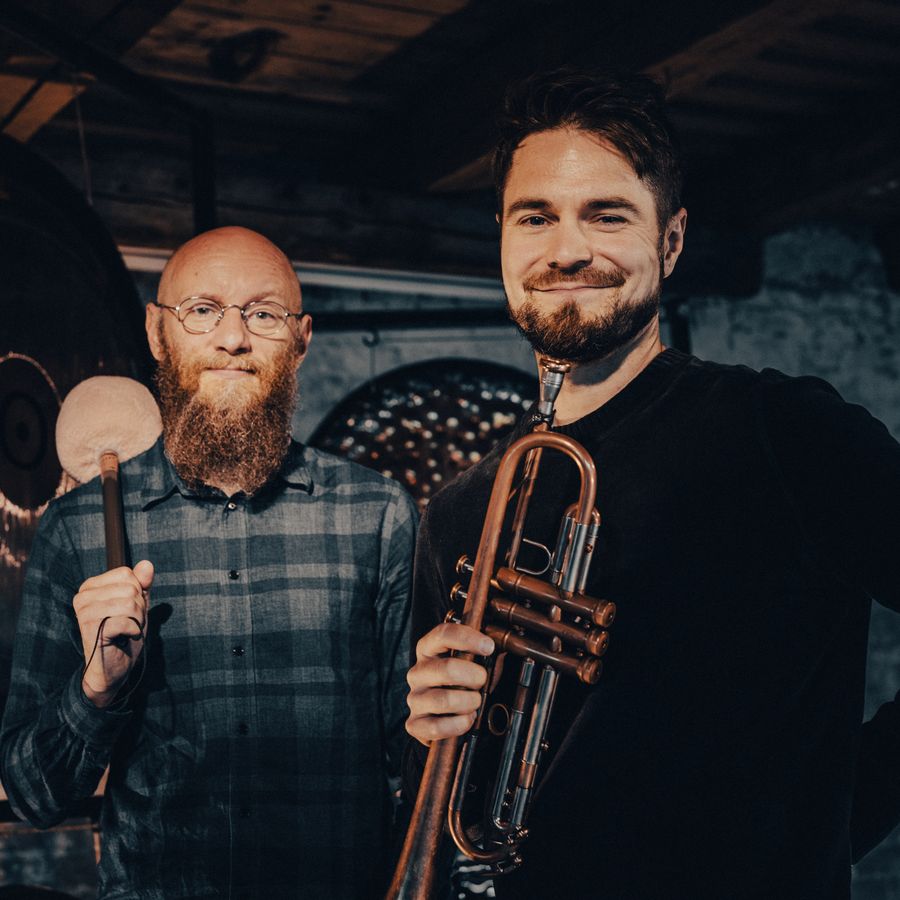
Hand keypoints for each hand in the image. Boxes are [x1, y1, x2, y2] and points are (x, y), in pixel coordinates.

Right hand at [73, 560, 153, 707]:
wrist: (114, 667)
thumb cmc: (125, 634)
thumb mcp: (138, 604)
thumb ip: (142, 583)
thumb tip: (147, 564)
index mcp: (91, 586)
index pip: (127, 573)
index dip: (138, 592)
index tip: (129, 610)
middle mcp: (83, 596)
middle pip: (130, 588)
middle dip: (139, 608)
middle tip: (128, 623)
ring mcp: (85, 612)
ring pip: (130, 604)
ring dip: (137, 620)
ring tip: (126, 631)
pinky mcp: (92, 628)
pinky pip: (127, 621)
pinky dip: (134, 631)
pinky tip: (123, 638)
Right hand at [406, 622, 494, 745]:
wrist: (445, 717)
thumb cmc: (461, 684)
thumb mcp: (470, 663)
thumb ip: (481, 652)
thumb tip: (497, 646)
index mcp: (428, 650)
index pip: (443, 634)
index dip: (468, 638)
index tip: (489, 647)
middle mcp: (418, 672)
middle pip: (447, 668)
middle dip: (474, 677)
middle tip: (482, 681)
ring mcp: (415, 698)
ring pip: (443, 699)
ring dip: (468, 702)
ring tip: (475, 702)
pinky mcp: (415, 724)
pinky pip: (436, 726)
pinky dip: (458, 724)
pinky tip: (467, 719)